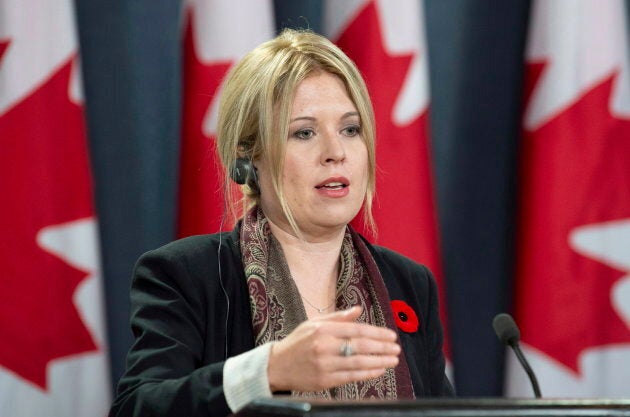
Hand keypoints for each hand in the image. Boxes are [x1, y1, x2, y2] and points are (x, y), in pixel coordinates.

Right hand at [267, 306, 400, 391]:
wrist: (277, 366)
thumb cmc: (298, 342)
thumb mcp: (314, 323)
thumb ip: (338, 317)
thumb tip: (358, 310)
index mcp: (323, 329)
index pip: (356, 330)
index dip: (377, 333)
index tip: (391, 335)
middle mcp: (324, 346)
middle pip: (360, 346)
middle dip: (382, 347)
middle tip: (396, 348)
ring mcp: (324, 364)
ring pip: (358, 362)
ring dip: (379, 361)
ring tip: (393, 360)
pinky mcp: (324, 381)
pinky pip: (351, 376)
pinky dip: (367, 373)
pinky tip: (379, 370)